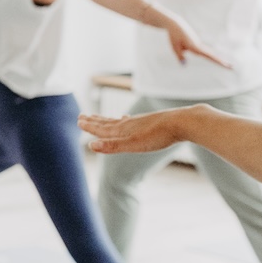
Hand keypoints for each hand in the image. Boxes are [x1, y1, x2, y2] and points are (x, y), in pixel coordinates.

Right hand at [79, 107, 202, 154]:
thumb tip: (90, 145)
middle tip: (82, 116)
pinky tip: (127, 118)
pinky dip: (125, 120)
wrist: (182, 122)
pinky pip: (131, 121)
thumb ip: (112, 146)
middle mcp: (128, 124)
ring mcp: (139, 122)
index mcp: (123, 130)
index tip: (79, 121)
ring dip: (106, 120)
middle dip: (94, 121)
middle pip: (107, 122)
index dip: (90, 126)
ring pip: (118, 121)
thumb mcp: (134, 144)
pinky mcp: (150, 122)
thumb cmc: (158, 135)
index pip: (102, 128)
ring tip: (98, 117)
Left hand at [164, 19, 230, 67]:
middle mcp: (199, 45)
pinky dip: (211, 56)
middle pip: (212, 55)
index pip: (208, 56)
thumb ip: (179, 55)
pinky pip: (204, 51)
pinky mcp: (196, 44)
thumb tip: (184, 65)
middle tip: (231, 67)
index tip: (226, 64)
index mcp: (195, 46)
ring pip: (209, 53)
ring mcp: (198, 44)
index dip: (217, 61)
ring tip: (227, 64)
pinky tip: (214, 59)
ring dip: (217, 59)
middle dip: (220, 61)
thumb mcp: (174, 47)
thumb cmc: (174, 36)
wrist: (176, 24)